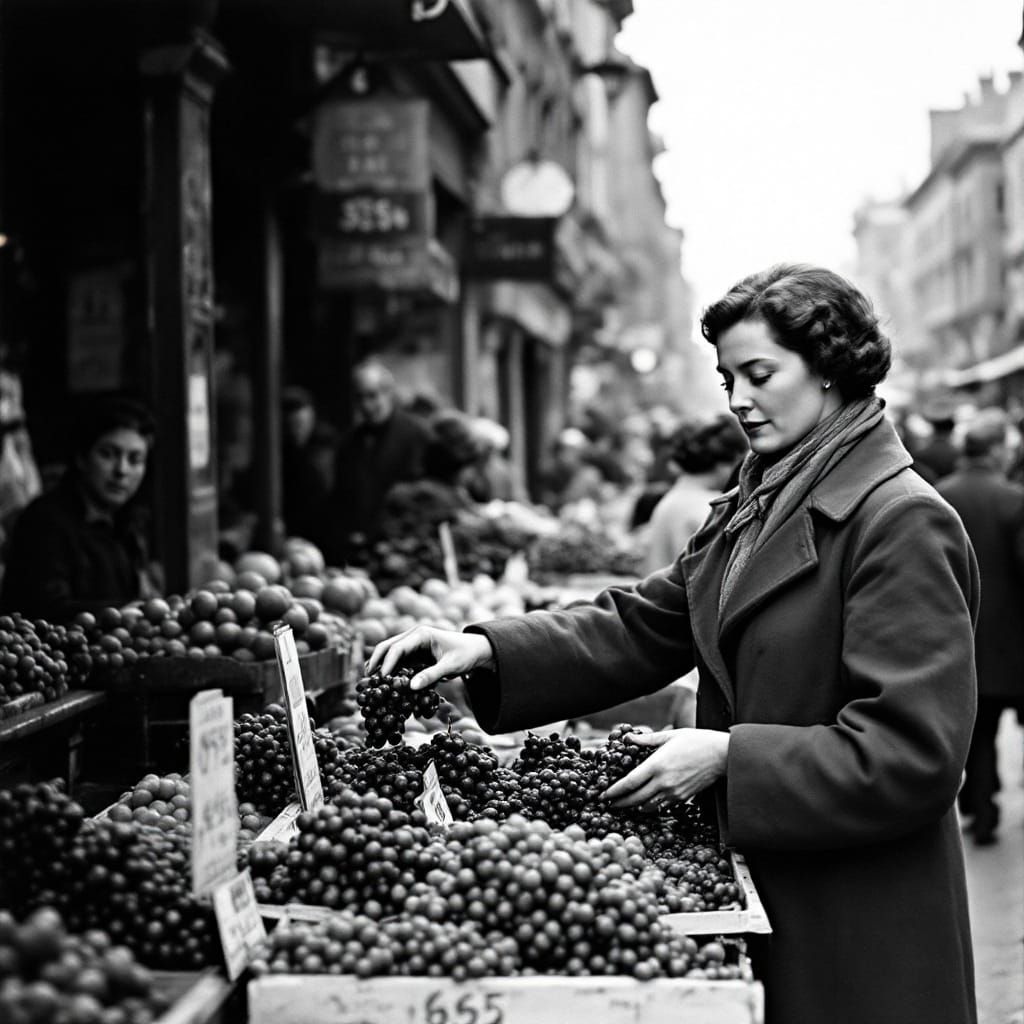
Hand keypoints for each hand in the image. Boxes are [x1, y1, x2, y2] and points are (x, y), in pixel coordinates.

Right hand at [365, 625, 494, 689]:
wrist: (475, 649)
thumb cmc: (465, 655)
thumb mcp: (450, 666)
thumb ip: (431, 675)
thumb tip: (411, 687)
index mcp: (421, 634)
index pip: (397, 648)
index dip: (387, 663)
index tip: (381, 678)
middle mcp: (414, 636)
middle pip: (388, 646)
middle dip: (376, 661)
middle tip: (367, 679)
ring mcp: (413, 644)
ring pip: (390, 653)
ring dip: (380, 665)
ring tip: (370, 682)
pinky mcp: (414, 653)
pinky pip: (398, 660)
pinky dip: (390, 669)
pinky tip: (384, 682)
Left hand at [602, 728, 729, 809]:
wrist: (721, 755)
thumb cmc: (696, 741)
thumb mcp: (669, 735)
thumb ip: (647, 740)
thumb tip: (627, 738)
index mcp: (657, 765)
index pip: (629, 783)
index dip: (614, 791)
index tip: (603, 795)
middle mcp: (663, 782)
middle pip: (635, 799)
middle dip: (620, 803)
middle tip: (609, 804)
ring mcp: (674, 792)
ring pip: (648, 806)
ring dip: (634, 807)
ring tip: (625, 804)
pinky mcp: (683, 798)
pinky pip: (662, 807)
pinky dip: (651, 807)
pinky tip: (645, 804)